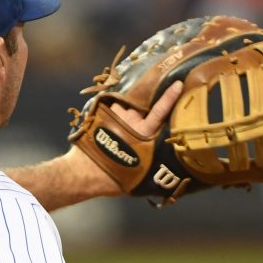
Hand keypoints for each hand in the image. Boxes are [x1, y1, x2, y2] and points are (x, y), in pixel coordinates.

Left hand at [66, 81, 184, 196]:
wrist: (84, 174)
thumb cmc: (114, 179)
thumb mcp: (142, 174)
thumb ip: (155, 163)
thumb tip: (165, 166)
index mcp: (144, 133)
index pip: (161, 110)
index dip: (170, 97)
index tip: (178, 84)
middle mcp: (131, 120)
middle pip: (143, 106)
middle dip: (146, 107)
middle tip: (147, 110)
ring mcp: (115, 116)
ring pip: (127, 107)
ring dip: (129, 112)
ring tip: (126, 122)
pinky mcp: (102, 117)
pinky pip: (114, 110)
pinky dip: (116, 114)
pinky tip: (114, 122)